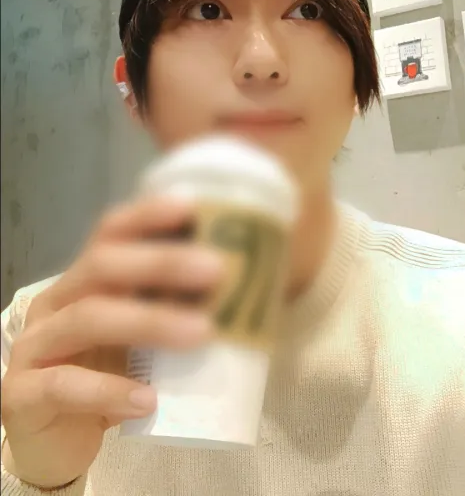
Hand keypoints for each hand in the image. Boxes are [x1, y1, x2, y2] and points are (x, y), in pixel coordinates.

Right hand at [1, 198, 222, 488]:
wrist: (55, 444)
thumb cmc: (108, 377)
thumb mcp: (144, 340)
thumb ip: (178, 312)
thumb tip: (255, 290)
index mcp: (86, 281)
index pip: (110, 232)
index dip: (147, 215)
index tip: (193, 206)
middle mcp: (56, 302)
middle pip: (103, 265)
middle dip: (161, 262)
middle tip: (216, 269)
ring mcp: (34, 347)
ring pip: (88, 319)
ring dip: (149, 322)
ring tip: (201, 333)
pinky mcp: (22, 396)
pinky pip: (63, 386)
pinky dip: (108, 391)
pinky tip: (148, 400)